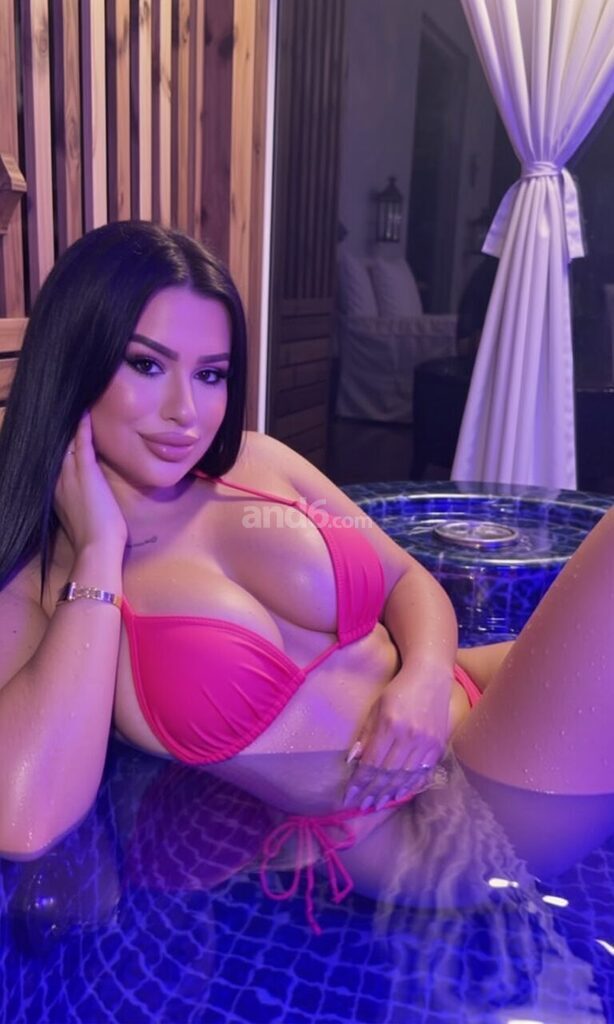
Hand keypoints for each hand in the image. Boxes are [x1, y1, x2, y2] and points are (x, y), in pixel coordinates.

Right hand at [54, 412, 127, 553]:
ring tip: (74, 403)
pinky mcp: (85, 473)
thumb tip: (83, 487)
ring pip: (67, 442)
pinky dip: (83, 427)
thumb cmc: (93, 535)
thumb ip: (75, 495)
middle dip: (59, 429)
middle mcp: (57, 478)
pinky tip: (85, 412)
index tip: (58, 428)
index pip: (54, 458)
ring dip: (69, 423)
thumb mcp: (78, 511)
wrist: (96, 547)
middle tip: (60, 408)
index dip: (56, 442)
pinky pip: (82, 444)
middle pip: (56, 447)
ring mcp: (69, 475)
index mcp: (54, 488)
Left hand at [343, 666, 451, 810]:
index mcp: (390, 725)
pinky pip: (423, 772)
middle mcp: (409, 736)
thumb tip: (353, 760)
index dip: (360, 782)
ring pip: (405, 776)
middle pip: (388, 773)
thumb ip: (365, 734)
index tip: (349, 795)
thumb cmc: (398, 690)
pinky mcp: (438, 745)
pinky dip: (410, 785)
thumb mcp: (376, 707)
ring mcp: (426, 742)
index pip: (372, 762)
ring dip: (390, 792)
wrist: (430, 677)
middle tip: (362, 806)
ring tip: (378, 804)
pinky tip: (400, 794)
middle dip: (373, 792)